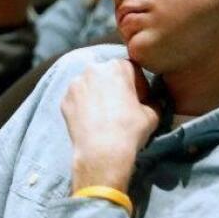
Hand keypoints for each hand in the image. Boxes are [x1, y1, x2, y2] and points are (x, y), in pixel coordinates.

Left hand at [61, 59, 159, 192]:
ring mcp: (74, 84)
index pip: (131, 70)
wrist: (101, 151)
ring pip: (90, 86)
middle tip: (121, 107)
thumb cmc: (130, 129)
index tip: (140, 100)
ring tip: (105, 115)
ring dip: (98, 96)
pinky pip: (77, 100)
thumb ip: (154, 102)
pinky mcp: (64, 100)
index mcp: (117, 66)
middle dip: (115, 88)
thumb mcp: (153, 114)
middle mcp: (93, 69)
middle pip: (108, 75)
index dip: (138, 86)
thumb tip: (154, 102)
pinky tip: (91, 121)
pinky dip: (83, 107)